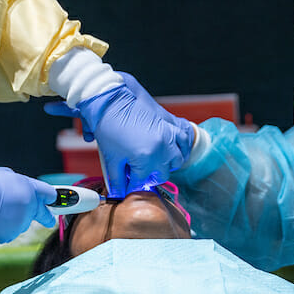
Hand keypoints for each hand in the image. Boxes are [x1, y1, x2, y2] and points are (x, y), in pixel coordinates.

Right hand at [0, 167, 56, 242]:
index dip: (52, 197)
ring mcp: (20, 224)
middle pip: (42, 213)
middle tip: (51, 219)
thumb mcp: (6, 174)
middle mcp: (30, 208)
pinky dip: (4, 226)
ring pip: (23, 222)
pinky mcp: (9, 236)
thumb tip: (19, 188)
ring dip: (16, 218)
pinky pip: (10, 230)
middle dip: (47, 216)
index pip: (49, 194)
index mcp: (31, 190)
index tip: (56, 201)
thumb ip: (19, 183)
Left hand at [47, 72, 193, 195]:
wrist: (111, 100)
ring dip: (168, 163)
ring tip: (155, 163)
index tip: (126, 184)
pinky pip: (184, 137)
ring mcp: (168, 135)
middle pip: (161, 174)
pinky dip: (181, 146)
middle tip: (137, 173)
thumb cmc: (109, 127)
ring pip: (177, 159)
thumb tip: (118, 194)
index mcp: (146, 159)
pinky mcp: (170, 123)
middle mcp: (162, 149)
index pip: (141, 182)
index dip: (132, 185)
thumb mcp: (111, 157)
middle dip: (149, 176)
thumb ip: (116, 179)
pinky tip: (172, 149)